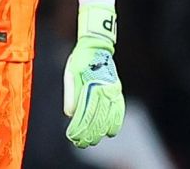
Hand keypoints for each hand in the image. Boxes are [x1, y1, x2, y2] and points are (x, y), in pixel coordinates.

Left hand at [63, 4, 124, 146]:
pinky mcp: (117, 90)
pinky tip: (111, 132)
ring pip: (109, 117)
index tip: (73, 137)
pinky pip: (119, 110)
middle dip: (89, 133)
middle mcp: (105, 91)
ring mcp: (113, 91)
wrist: (97, 46)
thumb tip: (69, 114)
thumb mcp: (71, 73)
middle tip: (81, 143)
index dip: (79, 128)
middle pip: (97, 119)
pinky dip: (116, 122)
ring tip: (93, 141)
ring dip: (100, 131)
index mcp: (91, 86)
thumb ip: (71, 94)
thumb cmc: (80, 60)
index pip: (85, 114)